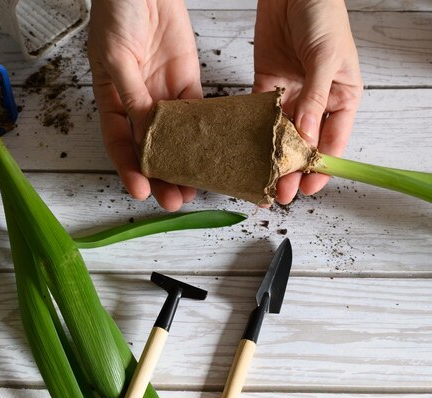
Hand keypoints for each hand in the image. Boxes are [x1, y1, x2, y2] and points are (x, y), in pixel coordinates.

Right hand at [88, 0, 202, 210]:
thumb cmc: (117, 12)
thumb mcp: (117, 57)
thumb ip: (132, 95)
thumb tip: (146, 131)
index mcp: (111, 99)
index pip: (119, 142)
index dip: (129, 168)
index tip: (141, 190)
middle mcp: (137, 102)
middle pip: (150, 146)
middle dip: (162, 174)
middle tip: (175, 199)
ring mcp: (163, 93)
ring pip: (176, 135)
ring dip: (186, 160)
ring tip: (197, 185)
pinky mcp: (187, 80)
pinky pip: (197, 111)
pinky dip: (205, 132)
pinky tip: (213, 150)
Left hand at [253, 0, 362, 203]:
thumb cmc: (323, 15)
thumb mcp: (326, 58)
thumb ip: (315, 99)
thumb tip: (303, 136)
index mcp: (342, 97)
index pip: (332, 140)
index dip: (320, 165)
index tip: (308, 187)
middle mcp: (317, 100)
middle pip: (303, 142)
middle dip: (291, 168)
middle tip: (278, 191)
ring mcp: (290, 93)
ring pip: (279, 132)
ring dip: (269, 155)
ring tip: (259, 177)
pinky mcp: (266, 83)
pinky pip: (258, 112)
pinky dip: (251, 130)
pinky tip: (244, 147)